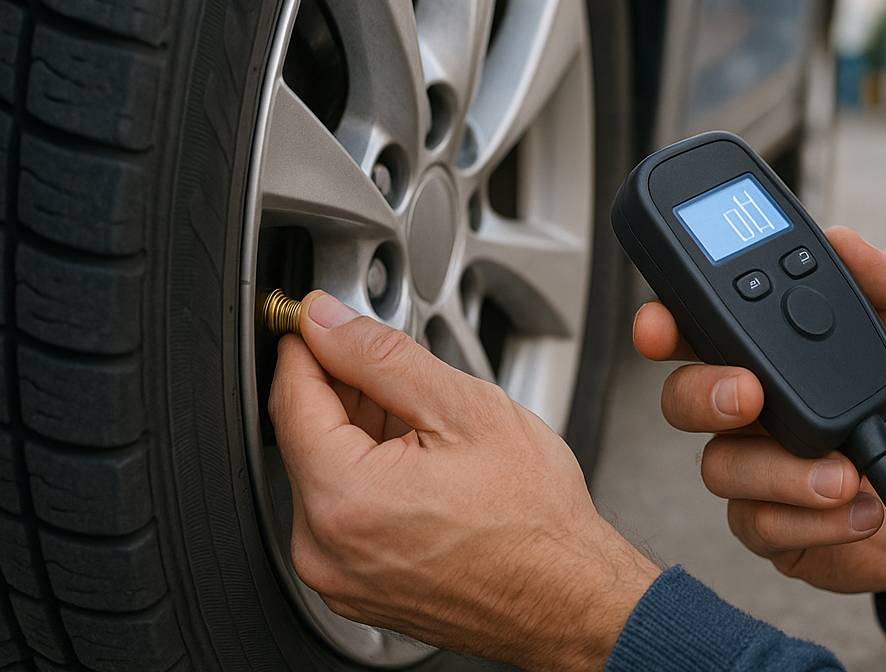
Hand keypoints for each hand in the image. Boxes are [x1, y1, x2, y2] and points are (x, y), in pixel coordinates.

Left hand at [269, 291, 659, 670]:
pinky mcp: (355, 589)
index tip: (320, 320)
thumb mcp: (466, 409)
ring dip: (358, 434)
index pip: (291, 399)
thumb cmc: (533, 518)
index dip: (307, 346)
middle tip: (398, 370)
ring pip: (323, 475)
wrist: (566, 594)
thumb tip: (328, 324)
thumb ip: (383, 357)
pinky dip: (368, 478)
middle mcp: (325, 548)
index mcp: (344, 498)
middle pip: (304, 438)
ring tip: (428, 424)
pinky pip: (340, 516)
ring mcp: (338, 577)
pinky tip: (421, 463)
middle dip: (343, 391)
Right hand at [632, 227, 885, 620]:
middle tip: (749, 397)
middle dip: (701, 393)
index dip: (666, 319)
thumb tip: (844, 239)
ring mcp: (758, 468)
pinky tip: (858, 510)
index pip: (706, 324)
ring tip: (844, 476)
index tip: (661, 321)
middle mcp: (755, 407)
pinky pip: (758, 522)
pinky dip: (812, 518)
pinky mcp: (771, 525)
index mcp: (779, 350)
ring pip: (718, 465)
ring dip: (781, 471)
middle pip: (682, 394)